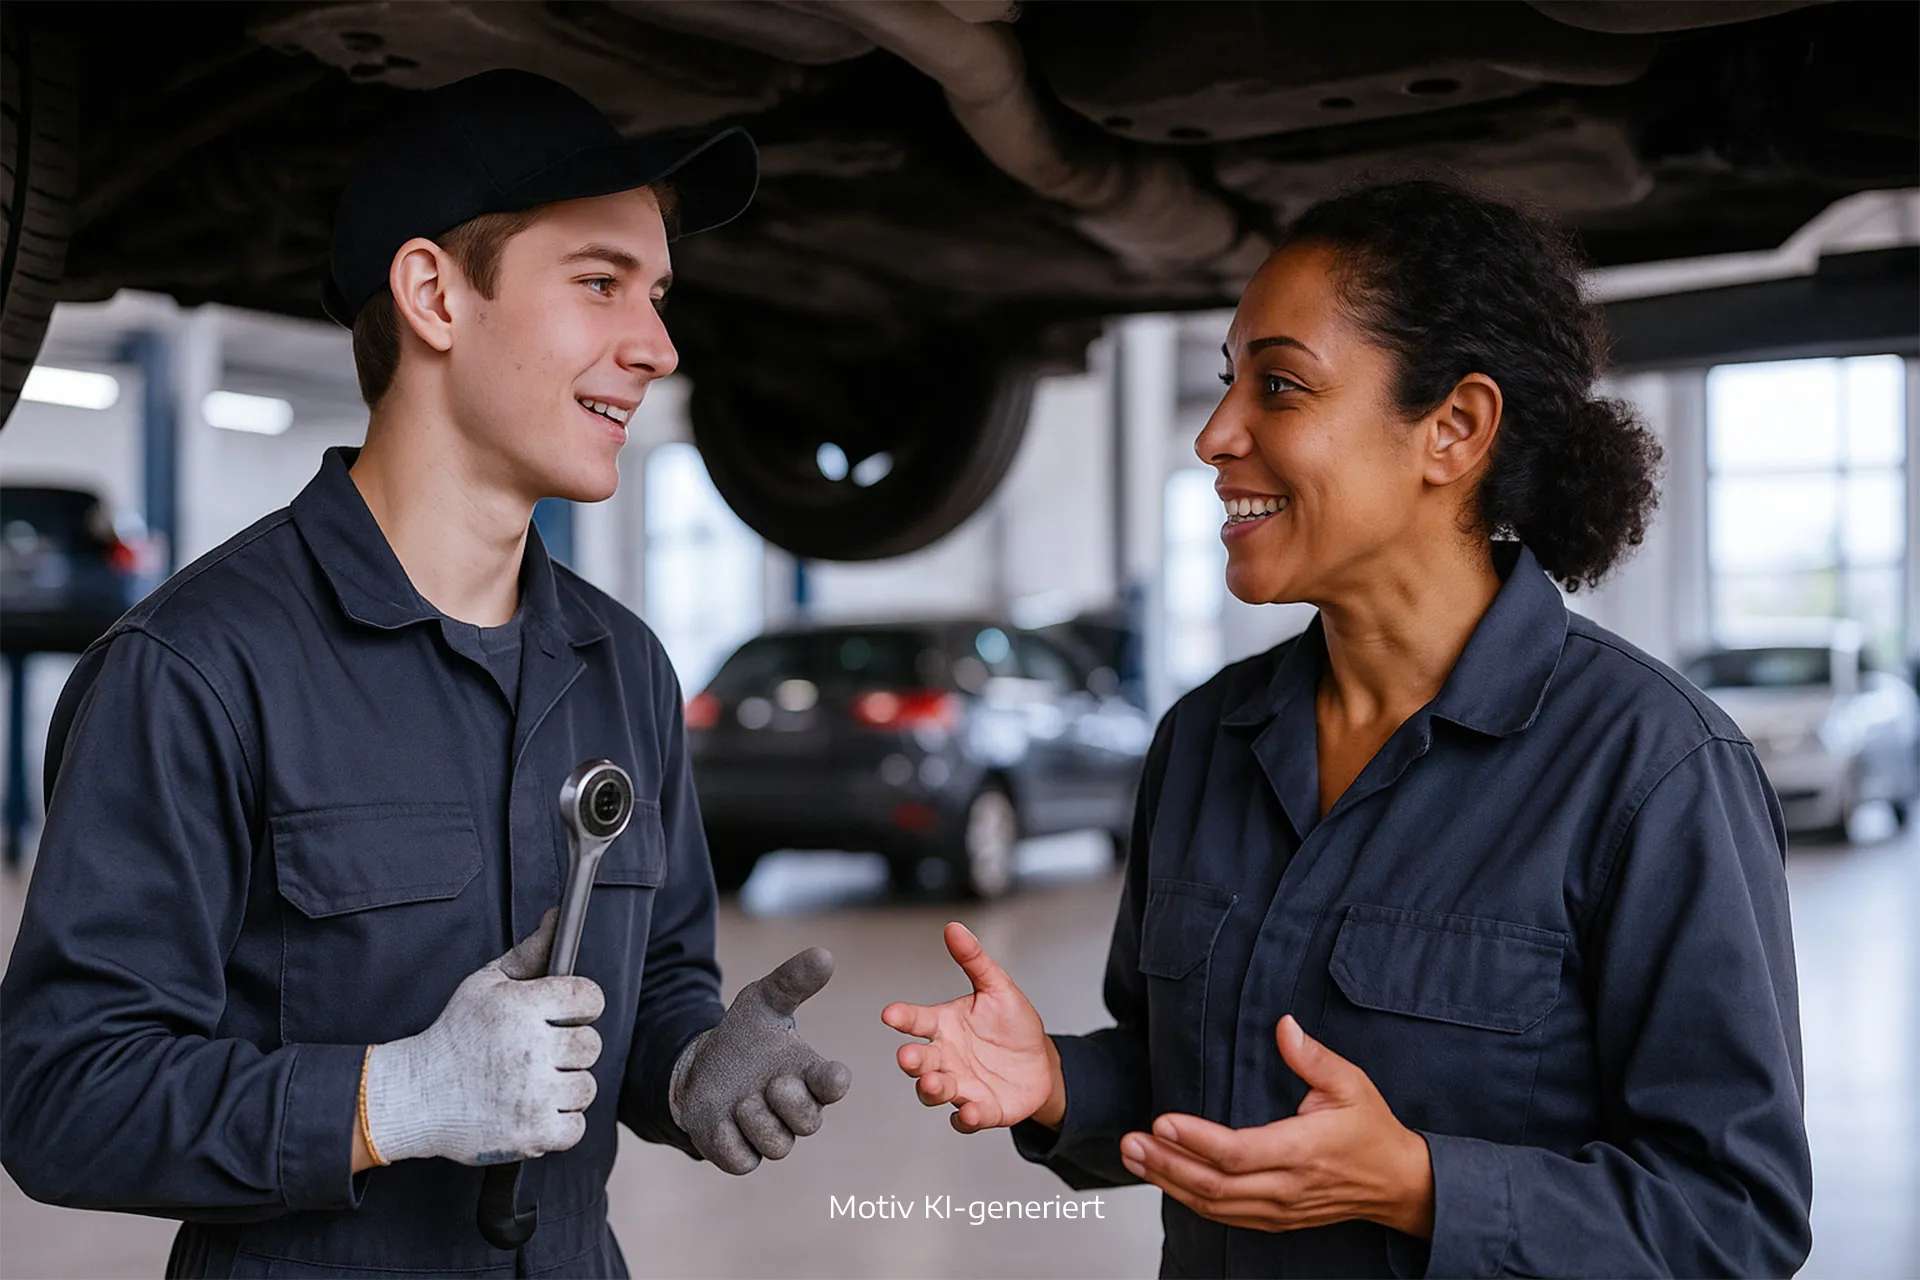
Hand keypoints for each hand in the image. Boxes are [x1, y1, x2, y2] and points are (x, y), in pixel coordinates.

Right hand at [364, 908, 604, 1165]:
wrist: (414, 1096)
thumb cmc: (454, 1035)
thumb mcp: (485, 985)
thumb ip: (529, 954)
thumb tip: (558, 917)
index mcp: (521, 1007)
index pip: (589, 998)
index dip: (581, 1005)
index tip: (566, 1014)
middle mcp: (529, 1048)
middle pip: (590, 1045)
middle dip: (570, 1048)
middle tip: (541, 1053)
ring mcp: (531, 1094)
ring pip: (586, 1087)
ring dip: (565, 1087)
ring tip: (533, 1084)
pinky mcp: (530, 1133)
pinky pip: (576, 1128)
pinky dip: (560, 1123)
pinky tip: (534, 1110)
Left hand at [670, 947, 851, 1174]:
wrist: (701, 1068)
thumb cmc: (744, 1037)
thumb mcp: (763, 1001)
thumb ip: (793, 981)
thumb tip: (824, 954)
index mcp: (810, 1075)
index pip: (834, 1085)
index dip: (834, 1083)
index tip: (831, 1073)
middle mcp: (795, 1110)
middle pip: (809, 1122)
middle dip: (790, 1102)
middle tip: (771, 1082)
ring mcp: (769, 1136)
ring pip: (777, 1145)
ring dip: (756, 1119)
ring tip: (741, 1097)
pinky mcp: (740, 1155)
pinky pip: (742, 1160)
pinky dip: (730, 1139)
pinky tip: (722, 1117)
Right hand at [882, 921, 1061, 1133]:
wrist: (1041, 1063)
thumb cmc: (1012, 1024)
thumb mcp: (998, 987)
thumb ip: (974, 960)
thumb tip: (953, 927)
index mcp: (944, 1026)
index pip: (917, 1020)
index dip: (902, 1017)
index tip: (889, 1014)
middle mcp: (945, 1057)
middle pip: (919, 1060)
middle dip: (912, 1060)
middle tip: (908, 1057)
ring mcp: (960, 1086)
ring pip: (935, 1091)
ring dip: (931, 1089)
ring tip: (933, 1083)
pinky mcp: (981, 1110)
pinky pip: (967, 1119)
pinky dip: (966, 1118)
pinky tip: (970, 1112)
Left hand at [1118, 1016, 1434, 1237]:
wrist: (1398, 1184)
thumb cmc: (1372, 1131)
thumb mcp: (1351, 1083)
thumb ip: (1313, 1057)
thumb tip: (1283, 1025)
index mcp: (1303, 1150)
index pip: (1239, 1152)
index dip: (1196, 1140)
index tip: (1162, 1121)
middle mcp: (1288, 1186)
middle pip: (1216, 1185)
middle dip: (1167, 1164)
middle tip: (1129, 1142)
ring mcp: (1281, 1209)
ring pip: (1215, 1205)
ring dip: (1170, 1182)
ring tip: (1134, 1158)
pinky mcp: (1276, 1219)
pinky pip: (1226, 1216)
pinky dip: (1191, 1200)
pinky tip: (1166, 1179)